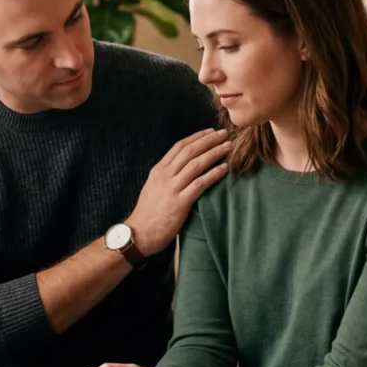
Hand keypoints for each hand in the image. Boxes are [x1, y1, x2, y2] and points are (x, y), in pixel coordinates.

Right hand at [125, 128, 229, 254]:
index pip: (179, 146)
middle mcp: (165, 175)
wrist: (138, 234)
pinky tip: (225, 169)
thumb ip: (167, 176)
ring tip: (228, 147)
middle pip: (190, 151)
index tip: (210, 131)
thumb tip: (183, 168)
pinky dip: (213, 174)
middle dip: (209, 141)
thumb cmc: (148, 213)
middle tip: (224, 134)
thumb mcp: (153, 188)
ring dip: (214, 153)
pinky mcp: (179, 202)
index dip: (196, 137)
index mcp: (159, 170)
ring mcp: (172, 188)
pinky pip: (200, 184)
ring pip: (196, 164)